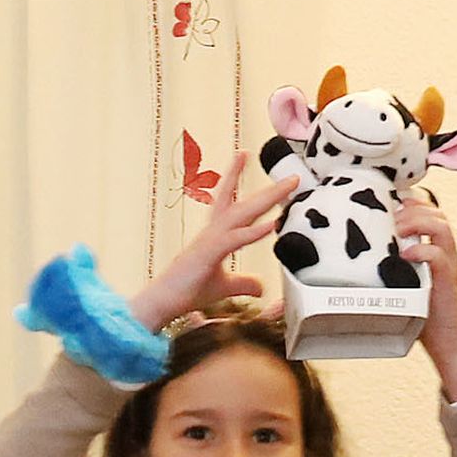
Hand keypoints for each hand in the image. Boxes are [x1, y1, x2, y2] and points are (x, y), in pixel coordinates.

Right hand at [130, 153, 291, 331]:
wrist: (165, 300)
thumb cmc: (188, 290)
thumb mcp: (224, 287)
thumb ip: (243, 283)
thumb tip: (261, 287)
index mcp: (215, 235)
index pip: (229, 201)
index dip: (236, 178)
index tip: (244, 155)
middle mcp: (214, 231)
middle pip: (244, 204)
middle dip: (268, 189)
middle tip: (291, 176)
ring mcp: (212, 240)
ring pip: (243, 213)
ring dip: (267, 199)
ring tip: (287, 187)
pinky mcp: (210, 253)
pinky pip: (235, 239)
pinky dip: (254, 231)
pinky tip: (272, 224)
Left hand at [395, 199, 456, 401]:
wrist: (446, 342)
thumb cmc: (424, 315)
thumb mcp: (407, 282)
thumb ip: (395, 265)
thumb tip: (366, 256)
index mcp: (440, 250)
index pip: (433, 212)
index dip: (414, 202)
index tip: (393, 204)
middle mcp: (448, 253)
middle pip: (437, 213)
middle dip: (411, 209)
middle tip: (390, 218)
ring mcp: (450, 266)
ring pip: (442, 226)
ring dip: (416, 222)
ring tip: (396, 231)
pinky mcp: (448, 281)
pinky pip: (439, 255)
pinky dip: (421, 250)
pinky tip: (404, 255)